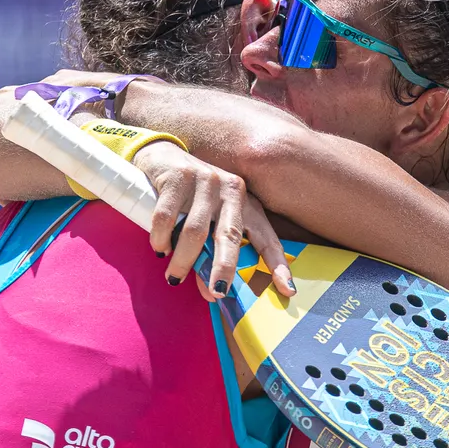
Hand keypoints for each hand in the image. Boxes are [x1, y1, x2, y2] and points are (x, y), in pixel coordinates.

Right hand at [133, 141, 294, 300]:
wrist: (162, 155)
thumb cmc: (190, 196)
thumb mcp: (210, 219)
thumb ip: (212, 251)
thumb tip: (211, 292)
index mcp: (245, 202)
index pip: (265, 237)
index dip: (278, 264)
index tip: (288, 290)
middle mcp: (230, 189)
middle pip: (230, 236)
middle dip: (224, 268)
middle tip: (218, 293)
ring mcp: (205, 180)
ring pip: (195, 232)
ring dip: (183, 260)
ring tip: (173, 277)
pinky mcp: (178, 176)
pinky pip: (168, 218)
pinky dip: (161, 239)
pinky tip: (160, 247)